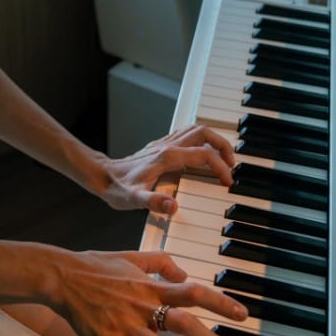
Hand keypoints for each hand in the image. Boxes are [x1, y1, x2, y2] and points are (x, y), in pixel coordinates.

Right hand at [51, 249, 245, 335]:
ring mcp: (126, 324)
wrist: (63, 276)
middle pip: (183, 323)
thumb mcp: (131, 256)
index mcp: (150, 285)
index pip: (192, 291)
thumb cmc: (96, 266)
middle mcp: (142, 305)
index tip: (242, 314)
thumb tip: (183, 273)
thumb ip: (160, 262)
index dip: (220, 301)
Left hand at [98, 125, 235, 213]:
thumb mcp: (133, 199)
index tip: (228, 182)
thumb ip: (152, 202)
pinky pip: (187, 135)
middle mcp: (167, 146)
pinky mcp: (160, 147)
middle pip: (204, 133)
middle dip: (223, 146)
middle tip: (232, 165)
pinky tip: (202, 155)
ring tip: (224, 159)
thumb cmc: (117, 188)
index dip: (221, 167)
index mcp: (167, 157)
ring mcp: (164, 144)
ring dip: (214, 140)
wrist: (102, 176)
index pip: (204, 155)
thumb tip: (173, 206)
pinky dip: (202, 141)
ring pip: (196, 130)